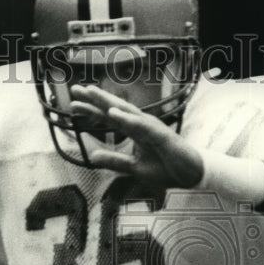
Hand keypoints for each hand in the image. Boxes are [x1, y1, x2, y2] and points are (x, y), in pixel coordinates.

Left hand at [69, 84, 203, 187]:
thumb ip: (115, 161)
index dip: (92, 110)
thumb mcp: (134, 167)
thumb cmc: (166, 167)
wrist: (190, 174)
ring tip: (91, 93)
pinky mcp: (161, 136)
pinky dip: (127, 119)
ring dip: (108, 102)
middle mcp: (141, 124)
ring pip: (126, 112)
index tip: (73, 104)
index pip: (109, 117)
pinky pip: (141, 126)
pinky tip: (113, 113)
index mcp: (134, 130)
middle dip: (95, 98)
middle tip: (75, 89)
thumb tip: (93, 157)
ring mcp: (151, 128)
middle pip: (115, 108)